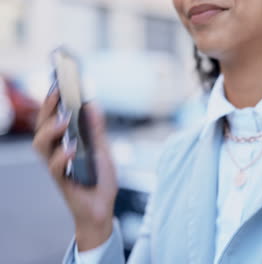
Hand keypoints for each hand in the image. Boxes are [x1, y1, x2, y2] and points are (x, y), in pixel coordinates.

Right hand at [32, 82, 117, 250]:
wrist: (103, 207)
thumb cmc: (99, 179)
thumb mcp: (103, 149)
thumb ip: (96, 129)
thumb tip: (92, 103)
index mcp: (65, 141)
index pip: (54, 116)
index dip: (53, 99)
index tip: (58, 80)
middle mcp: (56, 151)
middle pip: (42, 126)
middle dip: (48, 108)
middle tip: (59, 92)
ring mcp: (57, 166)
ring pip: (41, 145)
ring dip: (51, 130)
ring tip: (66, 120)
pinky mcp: (61, 181)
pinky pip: (54, 168)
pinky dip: (62, 156)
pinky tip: (72, 149)